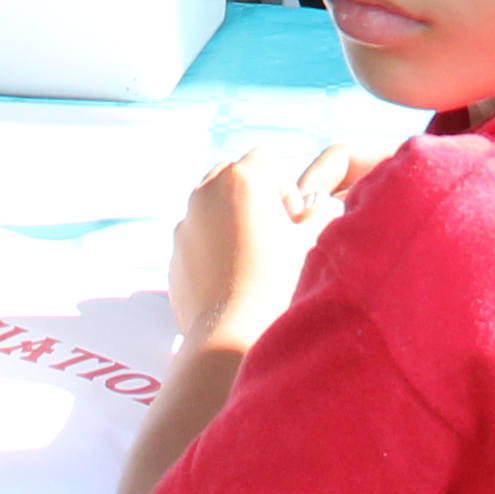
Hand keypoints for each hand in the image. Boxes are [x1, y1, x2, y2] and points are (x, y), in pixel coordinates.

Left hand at [169, 142, 371, 354]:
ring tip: (253, 256)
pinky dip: (213, 246)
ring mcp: (186, 223)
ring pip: (210, 206)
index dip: (285, 188)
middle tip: (273, 231)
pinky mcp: (175, 253)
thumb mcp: (314, 238)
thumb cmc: (280, 281)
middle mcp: (206, 192)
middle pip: (231, 176)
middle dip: (253, 197)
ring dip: (230, 220)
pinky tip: (233, 277)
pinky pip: (197, 238)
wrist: (234, 332)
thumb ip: (320, 211)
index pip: (265, 161)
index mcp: (241, 178)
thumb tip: (319, 204)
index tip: (294, 220)